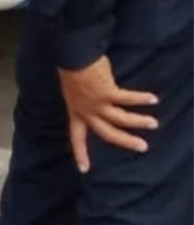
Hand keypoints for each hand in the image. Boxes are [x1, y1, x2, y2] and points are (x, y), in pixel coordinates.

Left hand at [58, 55, 158, 172]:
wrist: (71, 56)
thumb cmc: (70, 68)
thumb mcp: (73, 89)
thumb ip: (84, 99)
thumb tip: (96, 100)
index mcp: (75, 111)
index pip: (76, 137)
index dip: (80, 153)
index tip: (83, 169)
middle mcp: (86, 111)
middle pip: (106, 133)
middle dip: (125, 141)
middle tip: (142, 147)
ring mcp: (96, 104)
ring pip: (121, 119)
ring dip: (139, 121)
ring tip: (153, 124)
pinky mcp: (107, 93)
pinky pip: (128, 99)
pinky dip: (141, 98)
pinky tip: (152, 98)